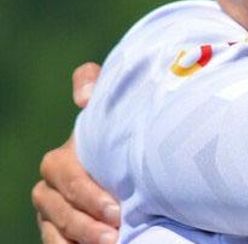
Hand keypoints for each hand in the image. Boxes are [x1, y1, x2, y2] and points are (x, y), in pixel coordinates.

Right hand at [32, 63, 119, 243]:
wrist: (131, 160)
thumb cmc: (120, 129)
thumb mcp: (109, 103)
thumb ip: (93, 84)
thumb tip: (82, 97)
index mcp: (63, 158)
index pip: (63, 174)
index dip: (85, 191)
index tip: (117, 206)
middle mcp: (52, 186)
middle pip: (58, 207)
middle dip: (86, 220)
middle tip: (117, 230)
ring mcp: (53, 211)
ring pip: (56, 229)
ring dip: (81, 238)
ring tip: (113, 243)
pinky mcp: (60, 231)